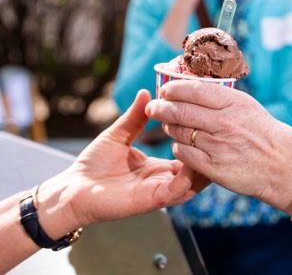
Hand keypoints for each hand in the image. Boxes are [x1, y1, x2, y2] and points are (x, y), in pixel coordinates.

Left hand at [41, 90, 208, 234]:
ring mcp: (158, 191)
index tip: (207, 123)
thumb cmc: (93, 165)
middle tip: (219, 136)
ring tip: (211, 146)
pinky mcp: (150, 200)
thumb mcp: (118, 134)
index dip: (198, 142)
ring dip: (203, 167)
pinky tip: (191, 163)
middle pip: (196, 172)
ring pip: (192, 183)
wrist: (73, 187)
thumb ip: (135, 117)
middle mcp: (161, 181)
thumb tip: (147, 91)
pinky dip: (187, 179)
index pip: (187, 157)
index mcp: (157, 168)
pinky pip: (176, 192)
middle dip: (208, 155)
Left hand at [145, 81, 291, 214]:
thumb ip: (221, 97)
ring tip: (167, 125)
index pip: (194, 90)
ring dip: (168, 127)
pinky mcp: (213, 167)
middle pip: (180, 110)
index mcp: (233, 103)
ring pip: (179, 132)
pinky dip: (178, 147)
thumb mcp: (247, 107)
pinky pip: (184, 153)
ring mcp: (218, 145)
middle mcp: (224, 122)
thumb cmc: (262, 133)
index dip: (174, 88)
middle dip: (161, 108)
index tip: (165, 90)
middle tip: (153, 108)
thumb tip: (191, 87)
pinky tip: (180, 144)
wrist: (282, 166)